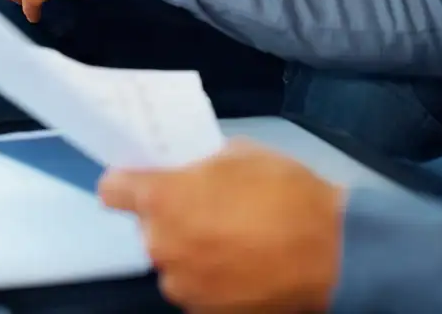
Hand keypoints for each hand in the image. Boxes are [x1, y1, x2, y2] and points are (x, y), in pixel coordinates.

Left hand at [99, 140, 344, 312]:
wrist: (330, 251)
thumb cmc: (282, 190)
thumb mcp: (239, 154)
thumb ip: (202, 166)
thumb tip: (193, 175)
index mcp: (162, 199)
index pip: (112, 190)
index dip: (125, 182)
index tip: (141, 180)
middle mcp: (161, 246)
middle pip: (149, 227)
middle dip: (172, 216)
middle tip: (208, 206)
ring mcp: (182, 286)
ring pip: (174, 260)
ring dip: (192, 250)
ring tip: (233, 239)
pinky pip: (198, 288)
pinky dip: (213, 277)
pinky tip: (244, 263)